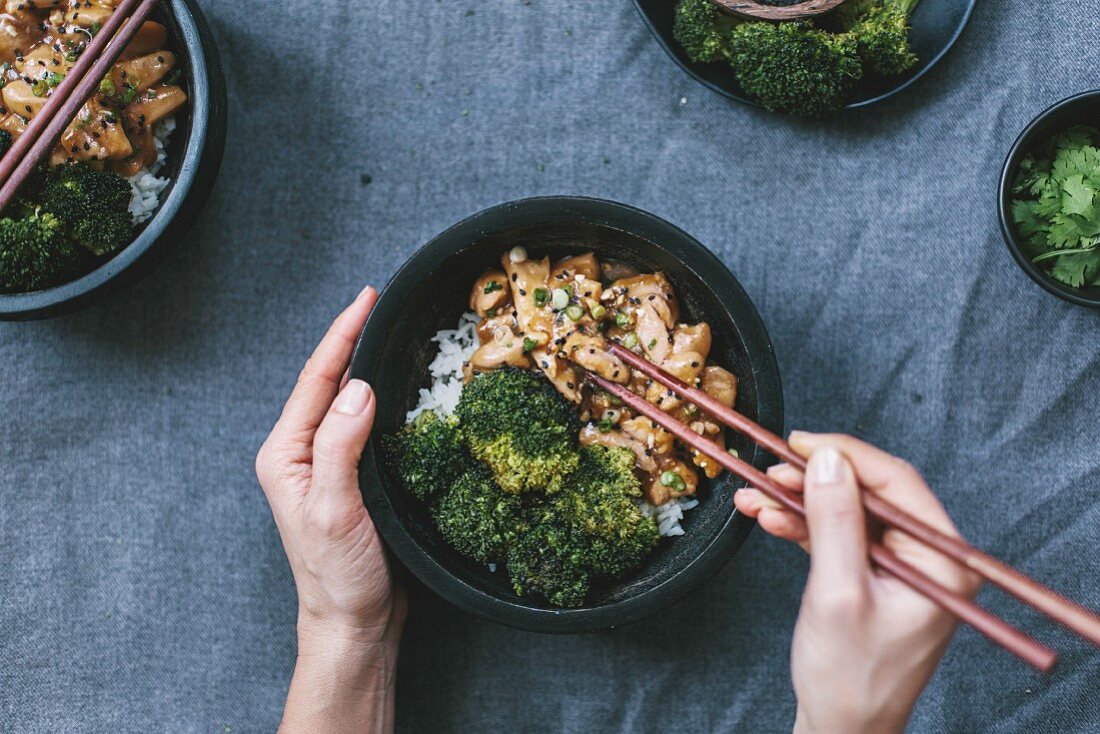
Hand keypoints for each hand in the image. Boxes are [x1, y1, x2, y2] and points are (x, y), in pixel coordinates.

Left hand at [256, 285, 405, 733]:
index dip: (341, 336)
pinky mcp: (352, 479)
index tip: (366, 299)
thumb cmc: (339, 576)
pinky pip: (363, 425)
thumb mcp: (336, 510)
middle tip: (379, 304)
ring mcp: (326, 466)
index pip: (316, 381)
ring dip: (364, 365)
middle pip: (327, 383)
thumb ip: (341, 447)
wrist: (354, 622)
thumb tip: (359, 389)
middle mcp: (301, 455)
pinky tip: (398, 387)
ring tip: (387, 331)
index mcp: (286, 455)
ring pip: (345, 401)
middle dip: (351, 340)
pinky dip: (380, 398)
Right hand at [734, 432, 979, 733]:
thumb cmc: (849, 677)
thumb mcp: (837, 592)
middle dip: (814, 480)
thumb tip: (827, 460)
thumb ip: (834, 522)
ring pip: (846, 513)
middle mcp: (927, 560)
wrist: (841, 729)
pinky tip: (767, 516)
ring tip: (755, 495)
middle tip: (771, 469)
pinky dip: (800, 525)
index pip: (897, 485)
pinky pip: (836, 536)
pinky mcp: (872, 577)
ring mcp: (899, 568)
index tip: (801, 443)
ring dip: (799, 502)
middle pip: (869, 495)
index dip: (847, 456)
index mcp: (942, 564)